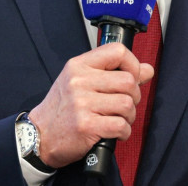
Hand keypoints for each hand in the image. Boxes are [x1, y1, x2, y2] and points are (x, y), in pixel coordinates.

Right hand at [27, 43, 154, 167]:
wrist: (40, 136)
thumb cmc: (62, 108)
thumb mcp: (82, 82)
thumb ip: (113, 73)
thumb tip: (147, 70)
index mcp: (79, 66)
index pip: (117, 51)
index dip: (133, 64)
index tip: (133, 77)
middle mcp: (79, 81)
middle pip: (128, 81)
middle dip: (134, 97)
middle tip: (124, 104)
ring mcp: (82, 103)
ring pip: (128, 104)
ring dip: (129, 116)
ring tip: (118, 119)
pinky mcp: (86, 125)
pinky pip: (121, 125)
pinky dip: (124, 132)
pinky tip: (115, 132)